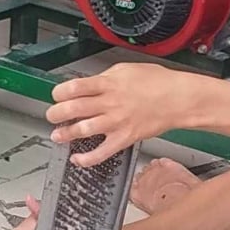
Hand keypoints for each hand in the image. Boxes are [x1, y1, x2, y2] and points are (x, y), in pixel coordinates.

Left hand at [48, 64, 198, 166]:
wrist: (178, 99)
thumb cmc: (156, 82)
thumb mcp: (126, 70)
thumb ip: (105, 78)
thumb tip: (88, 85)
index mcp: (108, 83)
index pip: (74, 87)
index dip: (59, 93)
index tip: (56, 96)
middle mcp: (109, 103)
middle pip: (73, 108)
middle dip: (56, 113)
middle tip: (52, 115)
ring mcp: (116, 122)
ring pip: (83, 130)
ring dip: (65, 134)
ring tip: (57, 135)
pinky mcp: (124, 138)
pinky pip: (102, 152)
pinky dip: (86, 159)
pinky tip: (77, 159)